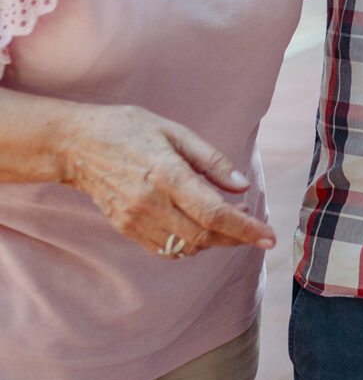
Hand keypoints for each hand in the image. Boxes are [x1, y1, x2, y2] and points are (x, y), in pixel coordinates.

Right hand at [60, 105, 275, 257]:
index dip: (245, 228)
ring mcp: (134, 220)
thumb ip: (213, 161)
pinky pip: (164, 249)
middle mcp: (149, 203)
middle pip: (203, 236)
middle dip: (237, 238)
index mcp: (166, 174)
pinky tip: (201, 228)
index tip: (269, 237)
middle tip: (257, 228)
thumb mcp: (177, 132)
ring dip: (215, 242)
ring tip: (232, 222)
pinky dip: (189, 245)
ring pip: (185, 247)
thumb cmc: (131, 129)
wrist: (77, 145)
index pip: (213, 212)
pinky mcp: (125, 228)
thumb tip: (243, 186)